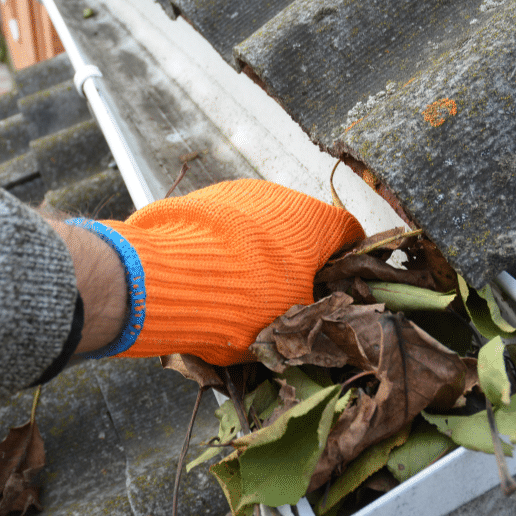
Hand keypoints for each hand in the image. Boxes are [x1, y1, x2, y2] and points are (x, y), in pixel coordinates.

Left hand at [79, 179, 363, 364]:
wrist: (165, 278)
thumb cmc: (243, 303)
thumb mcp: (288, 323)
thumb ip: (311, 315)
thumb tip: (317, 322)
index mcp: (316, 223)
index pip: (350, 234)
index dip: (348, 262)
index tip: (337, 286)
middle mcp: (281, 196)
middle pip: (301, 229)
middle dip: (297, 260)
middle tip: (284, 297)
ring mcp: (238, 192)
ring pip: (260, 224)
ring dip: (258, 252)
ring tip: (238, 290)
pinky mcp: (200, 198)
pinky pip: (224, 224)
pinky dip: (224, 246)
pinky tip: (208, 275)